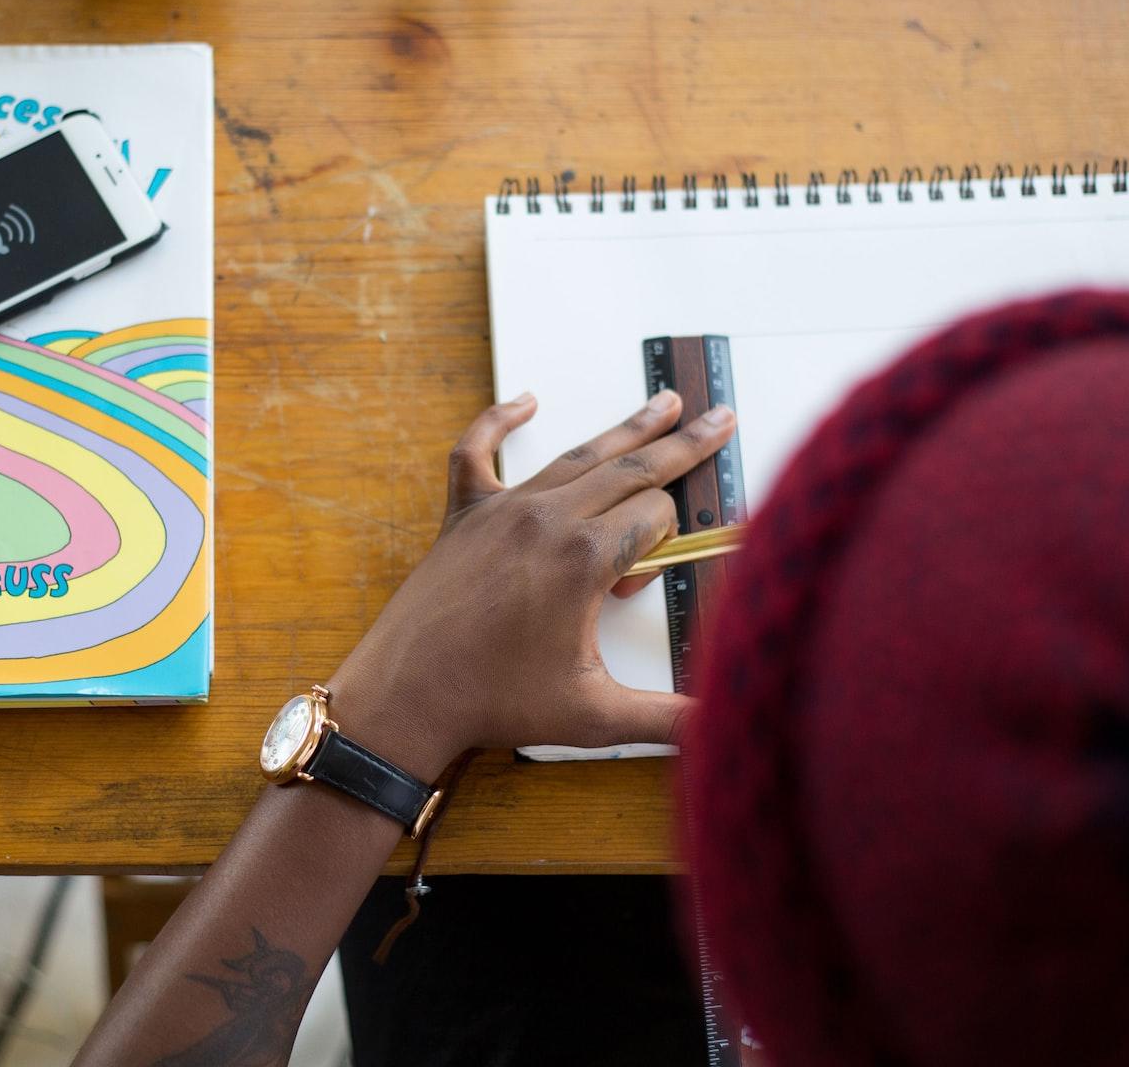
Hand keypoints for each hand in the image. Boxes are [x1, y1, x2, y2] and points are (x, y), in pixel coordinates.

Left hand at [327, 390, 736, 777]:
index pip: (655, 519)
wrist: (407, 695)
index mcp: (583, 559)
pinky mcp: (464, 514)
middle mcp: (547, 520)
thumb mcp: (594, 716)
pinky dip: (499, 420)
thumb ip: (667, 719)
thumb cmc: (495, 702)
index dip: (665, 547)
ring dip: (624, 428)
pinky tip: (525, 400)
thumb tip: (721, 727)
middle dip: (682, 444)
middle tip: (720, 417)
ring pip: (576, 456)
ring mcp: (503, 510)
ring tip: (662, 402)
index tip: (638, 584)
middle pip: (631, 469)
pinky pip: (477, 451)